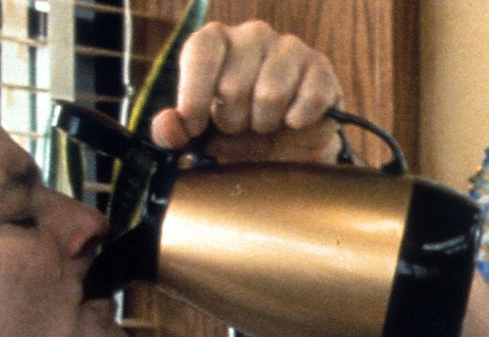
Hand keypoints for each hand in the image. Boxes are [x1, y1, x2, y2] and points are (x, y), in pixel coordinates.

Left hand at [148, 21, 341, 164]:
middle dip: (234, 120)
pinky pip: (309, 98)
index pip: (201, 52)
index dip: (195, 94)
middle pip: (234, 84)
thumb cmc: (240, 134)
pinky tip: (294, 123)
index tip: (195, 127)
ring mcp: (289, 48)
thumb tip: (168, 128)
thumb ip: (175, 131)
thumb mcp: (201, 136)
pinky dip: (298, 121)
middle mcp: (252, 35)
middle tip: (240, 127)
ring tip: (265, 126)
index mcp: (216, 41)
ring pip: (270, 94)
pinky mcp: (321, 69)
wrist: (290, 149)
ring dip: (266, 123)